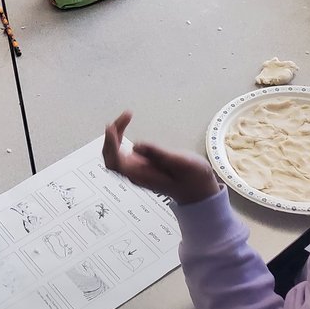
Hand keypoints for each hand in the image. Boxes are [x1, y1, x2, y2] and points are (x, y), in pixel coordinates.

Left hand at [102, 112, 218, 205]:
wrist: (199, 190)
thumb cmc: (193, 178)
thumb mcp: (181, 163)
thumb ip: (159, 154)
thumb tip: (136, 146)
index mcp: (142, 175)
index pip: (116, 163)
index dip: (111, 145)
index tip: (113, 128)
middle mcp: (135, 173)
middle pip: (110, 158)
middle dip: (111, 137)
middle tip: (123, 118)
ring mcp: (136, 169)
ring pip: (114, 154)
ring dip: (115, 136)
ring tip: (125, 118)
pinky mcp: (140, 164)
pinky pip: (121, 152)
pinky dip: (120, 137)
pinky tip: (125, 125)